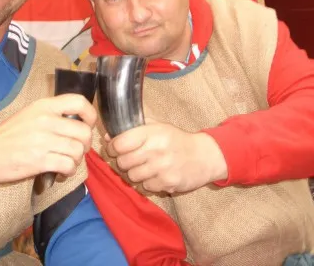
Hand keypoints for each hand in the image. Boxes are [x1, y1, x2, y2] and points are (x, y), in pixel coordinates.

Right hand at [0, 94, 96, 183]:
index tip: (88, 125)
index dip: (90, 115)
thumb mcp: (30, 114)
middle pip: (84, 132)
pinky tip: (61, 172)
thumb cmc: (8, 135)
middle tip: (77, 150)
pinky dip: (69, 171)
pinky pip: (68, 165)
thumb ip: (52, 114)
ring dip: (77, 160)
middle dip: (85, 145)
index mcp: (44, 106)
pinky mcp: (40, 160)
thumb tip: (77, 122)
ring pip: (78, 150)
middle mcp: (46, 120)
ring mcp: (43, 140)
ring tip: (67, 162)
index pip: (79, 102)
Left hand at [105, 118, 227, 193]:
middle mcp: (156, 150)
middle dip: (123, 162)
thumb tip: (108, 136)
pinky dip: (148, 183)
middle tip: (130, 159)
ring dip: (135, 173)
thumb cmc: (177, 140)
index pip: (120, 143)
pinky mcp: (168, 183)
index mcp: (151, 133)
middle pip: (123, 162)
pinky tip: (156, 175)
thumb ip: (133, 128)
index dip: (113, 147)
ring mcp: (162, 168)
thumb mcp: (158, 127)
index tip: (115, 148)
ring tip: (144, 167)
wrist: (204, 156)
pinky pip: (145, 187)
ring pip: (132, 177)